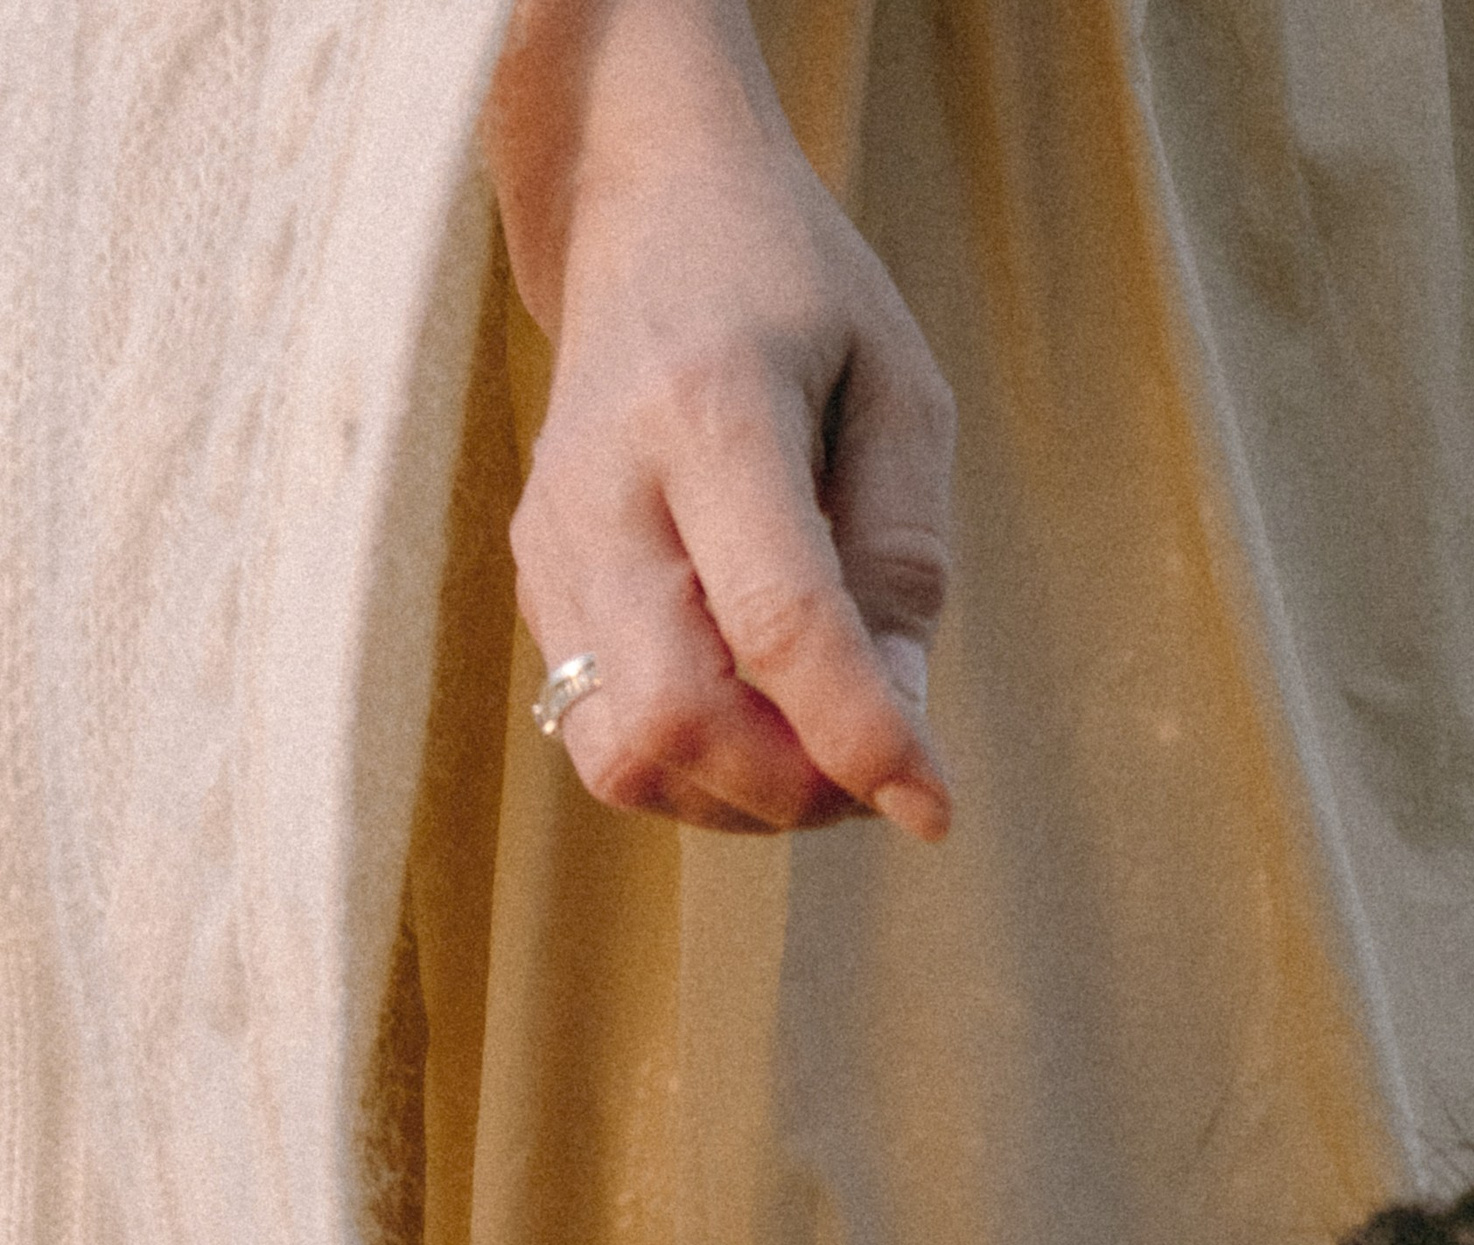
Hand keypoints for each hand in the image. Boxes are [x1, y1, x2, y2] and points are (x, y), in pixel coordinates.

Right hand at [484, 0, 953, 834]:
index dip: (862, 738)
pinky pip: (605, 737)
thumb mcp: (899, 390)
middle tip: (874, 773)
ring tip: (817, 749)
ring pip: (626, 755)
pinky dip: (694, 770)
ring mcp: (554, 543)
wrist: (643, 207)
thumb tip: (898, 722)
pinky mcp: (538, 584)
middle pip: (678, 715)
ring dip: (739, 797)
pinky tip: (757, 720)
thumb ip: (903, 557)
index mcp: (708, 408)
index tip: (936, 808)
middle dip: (792, 789)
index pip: (778, 625)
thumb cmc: (796, 295)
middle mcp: (605, 486)